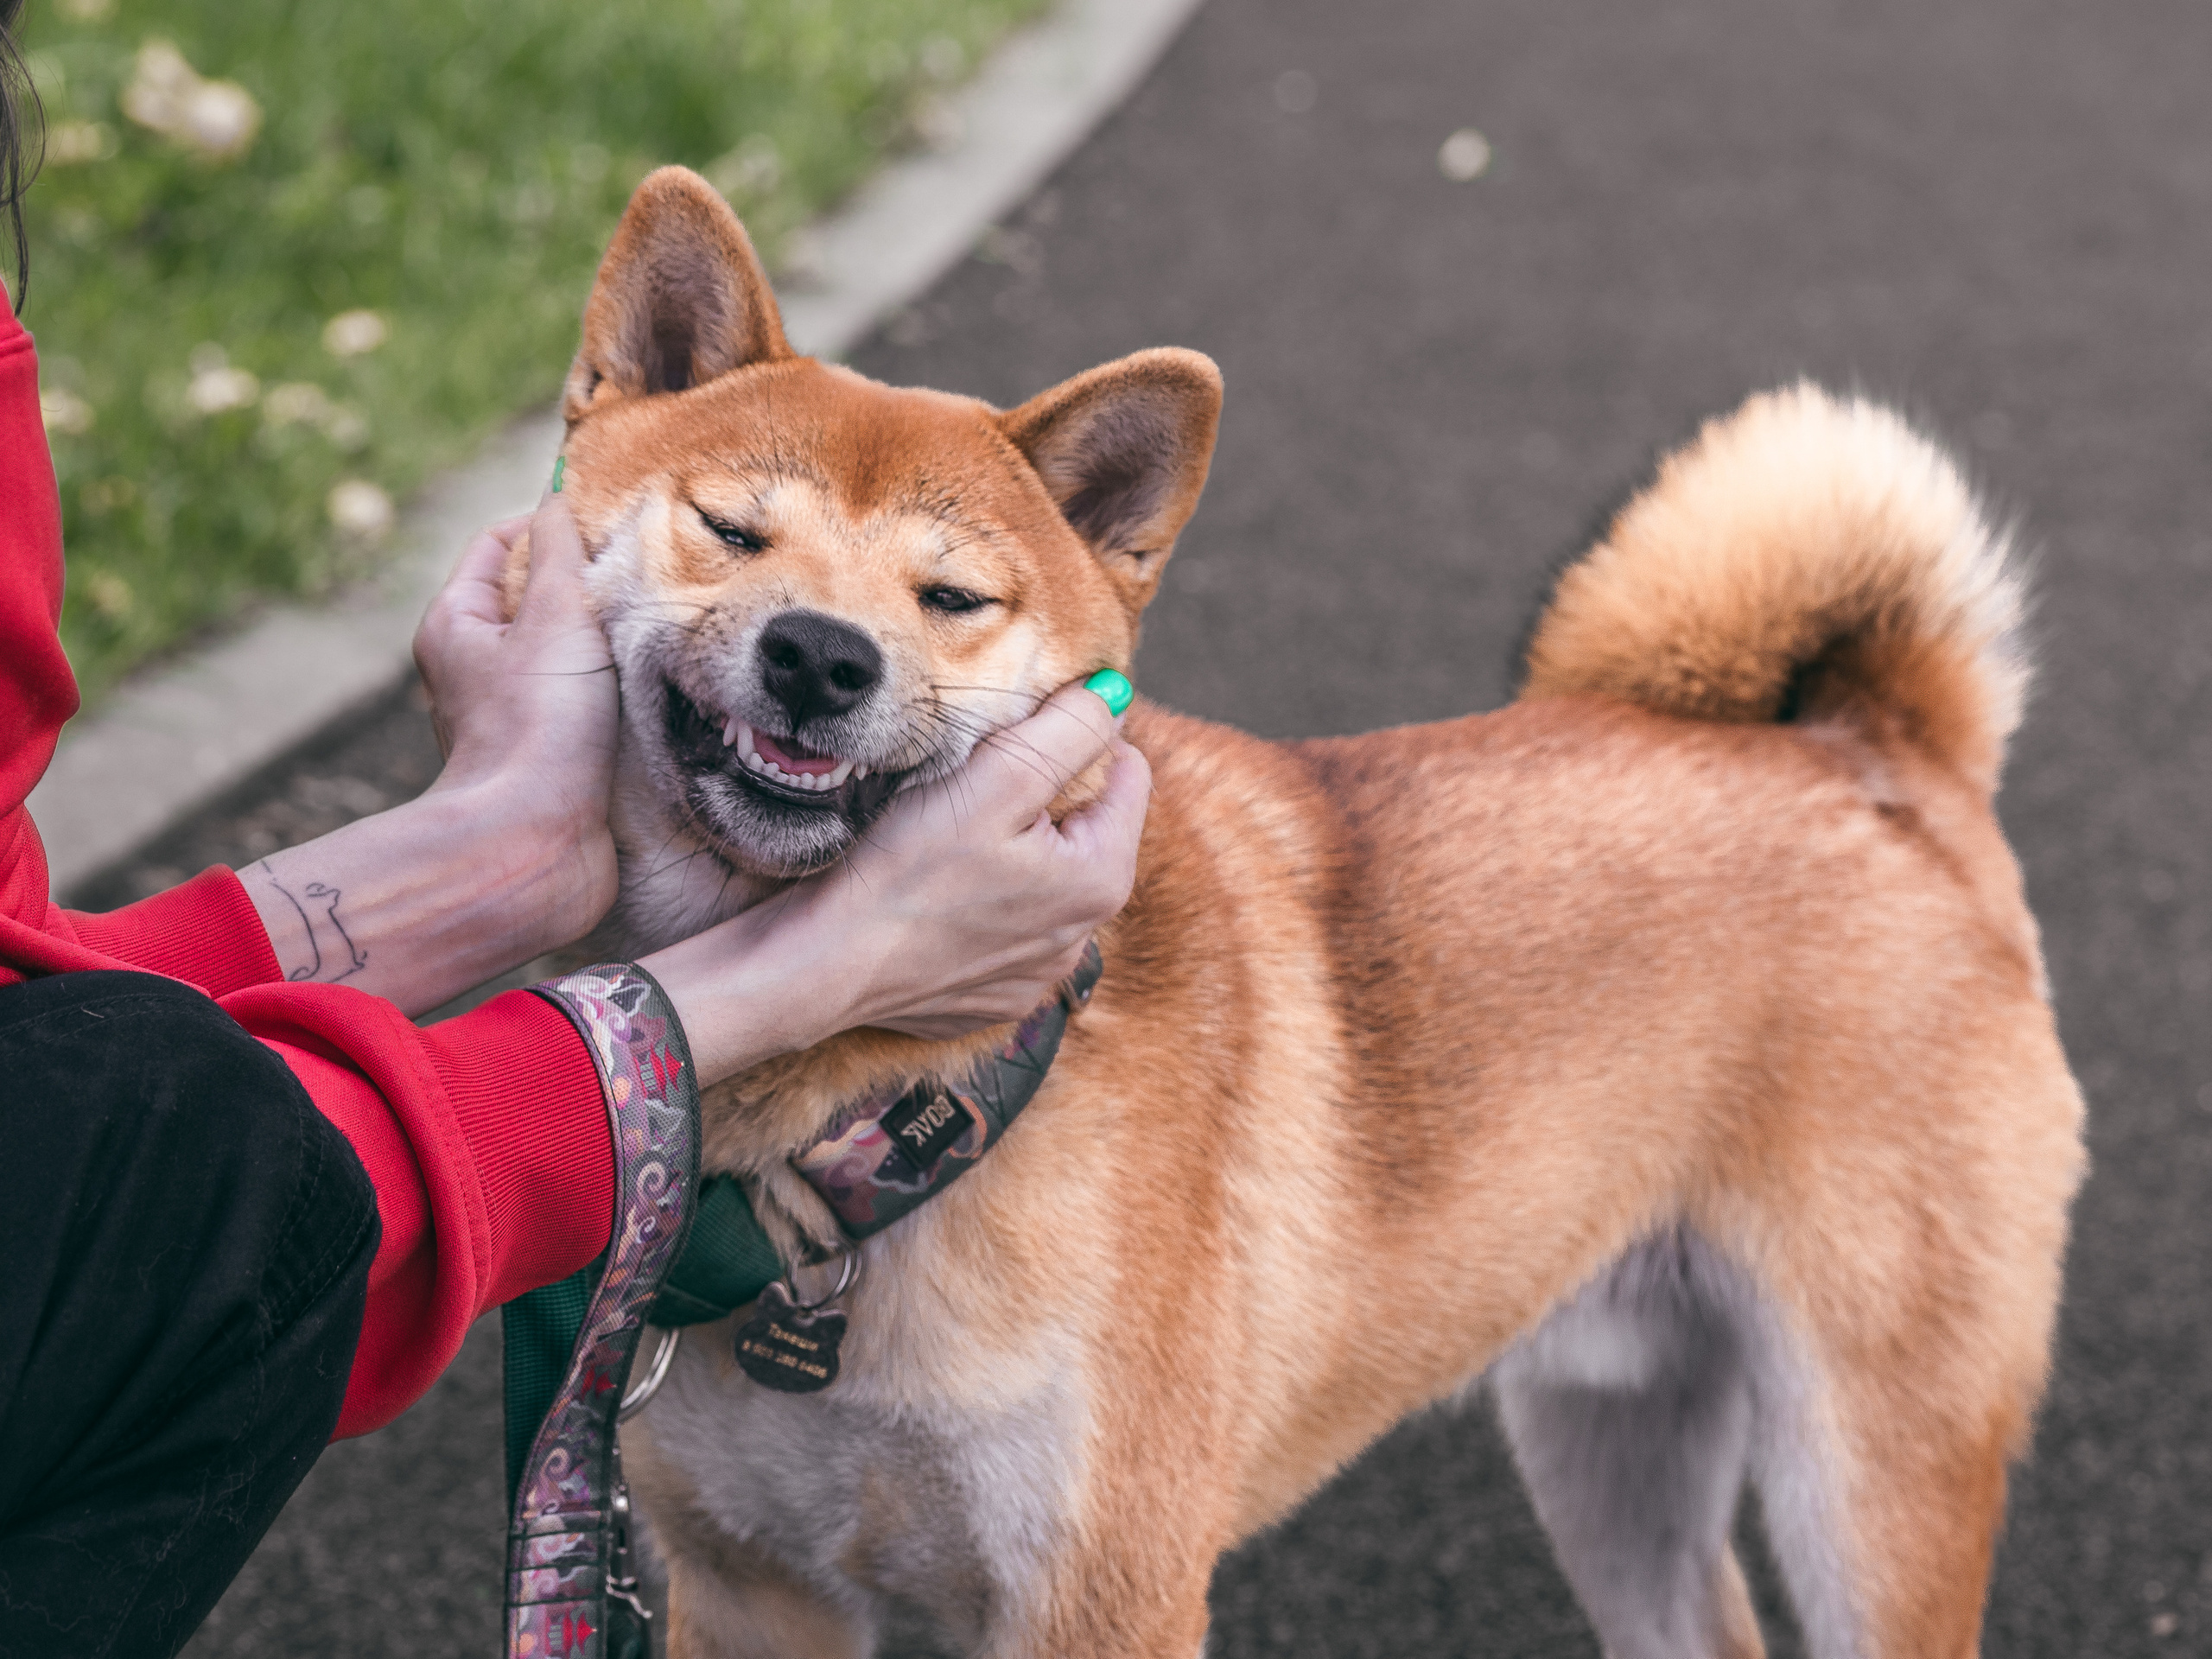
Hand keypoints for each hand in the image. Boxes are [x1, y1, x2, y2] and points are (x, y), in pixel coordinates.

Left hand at [239, 496, 623, 1015]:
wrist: (536, 846)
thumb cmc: (536, 729)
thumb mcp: (554, 616)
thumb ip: (563, 550)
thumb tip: (563, 495)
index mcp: (458, 623)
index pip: (502, 543)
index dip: (554, 525)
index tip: (610, 526)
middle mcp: (479, 666)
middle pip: (541, 597)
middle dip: (594, 584)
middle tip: (648, 576)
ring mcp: (517, 713)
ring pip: (572, 652)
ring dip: (615, 642)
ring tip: (659, 631)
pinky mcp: (553, 755)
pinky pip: (591, 701)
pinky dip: (622, 690)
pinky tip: (658, 687)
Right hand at [643, 679, 1151, 1083]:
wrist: (816, 968)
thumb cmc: (903, 871)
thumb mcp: (996, 778)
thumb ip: (1067, 730)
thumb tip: (1112, 695)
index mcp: (1101, 880)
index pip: (1127, 776)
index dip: (1076, 740)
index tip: (1016, 736)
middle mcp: (1080, 937)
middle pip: (1084, 830)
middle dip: (1043, 799)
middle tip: (974, 785)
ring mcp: (1034, 974)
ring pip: (1042, 881)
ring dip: (1011, 852)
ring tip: (947, 841)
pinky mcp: (988, 996)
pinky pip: (1000, 930)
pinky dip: (976, 905)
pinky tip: (933, 896)